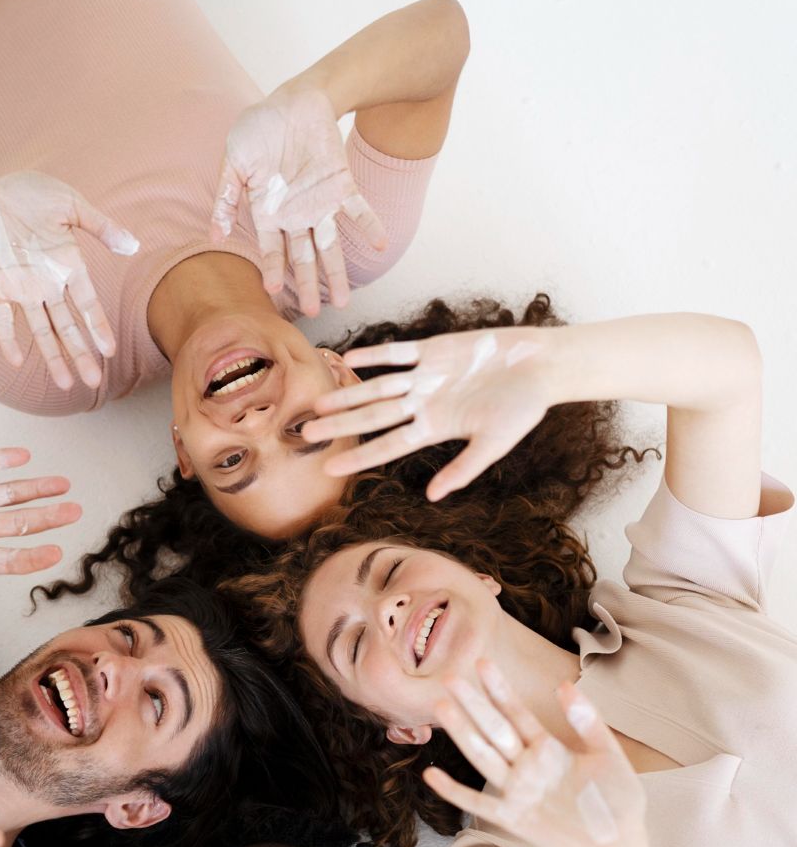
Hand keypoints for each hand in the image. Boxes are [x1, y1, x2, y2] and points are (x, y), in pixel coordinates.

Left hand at [0, 172, 138, 389]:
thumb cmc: (31, 194)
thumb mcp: (70, 205)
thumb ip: (99, 225)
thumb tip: (131, 245)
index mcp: (69, 265)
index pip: (87, 303)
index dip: (97, 326)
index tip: (109, 351)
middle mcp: (49, 284)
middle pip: (67, 326)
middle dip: (81, 353)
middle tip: (94, 381)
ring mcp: (23, 288)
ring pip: (41, 330)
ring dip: (53, 356)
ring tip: (66, 384)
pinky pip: (2, 318)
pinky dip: (7, 339)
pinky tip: (16, 361)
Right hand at [211, 86, 386, 316]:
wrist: (295, 100)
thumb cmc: (260, 128)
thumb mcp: (234, 161)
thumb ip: (226, 197)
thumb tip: (214, 234)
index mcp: (270, 213)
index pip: (273, 250)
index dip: (274, 269)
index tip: (273, 291)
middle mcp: (297, 216)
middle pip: (304, 258)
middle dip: (308, 285)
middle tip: (311, 313)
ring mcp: (321, 204)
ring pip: (330, 246)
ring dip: (338, 273)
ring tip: (344, 301)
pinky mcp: (342, 186)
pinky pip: (358, 211)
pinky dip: (370, 226)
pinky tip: (379, 245)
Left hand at [305, 327, 551, 497]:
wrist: (542, 366)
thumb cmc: (523, 408)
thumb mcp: (495, 444)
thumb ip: (463, 469)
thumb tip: (432, 497)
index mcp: (435, 428)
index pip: (388, 446)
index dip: (359, 456)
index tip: (329, 468)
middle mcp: (424, 404)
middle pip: (373, 416)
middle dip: (341, 426)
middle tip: (305, 435)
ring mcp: (426, 376)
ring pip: (378, 386)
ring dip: (349, 394)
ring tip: (319, 403)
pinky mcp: (435, 349)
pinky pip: (398, 352)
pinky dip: (375, 355)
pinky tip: (349, 359)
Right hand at [424, 661, 647, 846]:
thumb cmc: (618, 801)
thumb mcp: (608, 754)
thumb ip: (587, 722)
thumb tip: (564, 685)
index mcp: (548, 748)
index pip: (517, 712)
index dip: (500, 689)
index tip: (482, 664)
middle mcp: (527, 766)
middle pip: (494, 729)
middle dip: (472, 704)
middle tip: (449, 678)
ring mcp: (517, 792)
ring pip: (483, 757)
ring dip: (463, 733)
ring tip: (442, 707)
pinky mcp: (513, 820)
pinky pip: (478, 804)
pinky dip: (455, 791)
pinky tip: (432, 775)